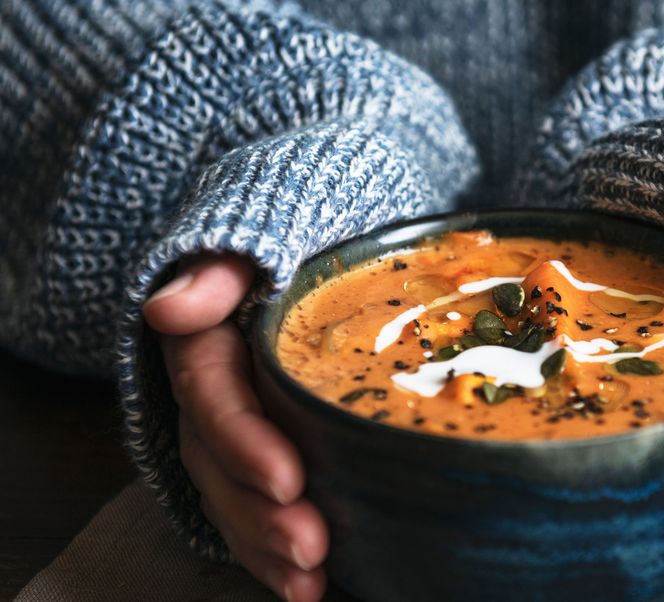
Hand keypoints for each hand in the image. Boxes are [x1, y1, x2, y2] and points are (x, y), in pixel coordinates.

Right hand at [144, 254, 328, 601]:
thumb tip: (170, 308)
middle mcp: (209, 394)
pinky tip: (310, 588)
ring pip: (231, 496)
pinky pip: (250, 507)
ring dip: (265, 547)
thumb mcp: (259, 235)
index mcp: (206, 343)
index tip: (289, 480)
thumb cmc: (292, 238)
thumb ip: (220, 270)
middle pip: (219, 462)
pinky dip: (271, 552)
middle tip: (311, 548)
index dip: (244, 442)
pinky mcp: (256, 452)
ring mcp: (230, 428)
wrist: (309, 243)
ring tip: (310, 585)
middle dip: (259, 513)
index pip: (212, 396)